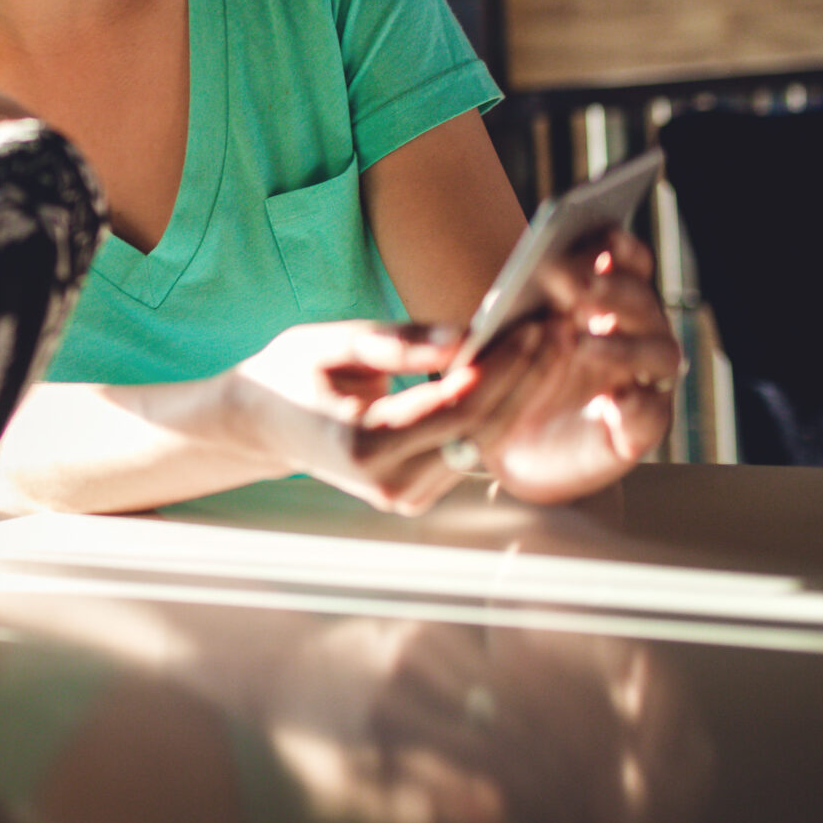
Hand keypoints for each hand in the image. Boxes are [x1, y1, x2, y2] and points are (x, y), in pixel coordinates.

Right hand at [221, 319, 548, 514]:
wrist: (262, 424)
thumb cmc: (291, 373)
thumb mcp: (331, 341)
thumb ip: (399, 342)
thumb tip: (468, 336)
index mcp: (362, 446)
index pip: (455, 408)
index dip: (502, 368)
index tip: (535, 325)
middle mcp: (388, 483)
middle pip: (482, 430)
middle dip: (527, 378)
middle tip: (559, 328)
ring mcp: (404, 496)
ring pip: (485, 443)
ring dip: (522, 394)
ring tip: (548, 343)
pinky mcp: (417, 494)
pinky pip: (472, 449)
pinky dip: (500, 410)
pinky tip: (520, 372)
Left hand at [477, 229, 681, 503]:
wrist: (511, 451)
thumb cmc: (505, 382)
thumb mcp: (489, 346)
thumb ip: (487, 324)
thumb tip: (464, 323)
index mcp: (603, 302)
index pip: (627, 260)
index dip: (618, 246)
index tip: (599, 235)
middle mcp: (632, 334)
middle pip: (641, 300)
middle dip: (611, 289)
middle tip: (575, 288)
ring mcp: (642, 381)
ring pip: (659, 352)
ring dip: (623, 345)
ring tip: (581, 345)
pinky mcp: (639, 430)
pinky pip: (651, 414)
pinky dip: (636, 406)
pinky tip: (611, 400)